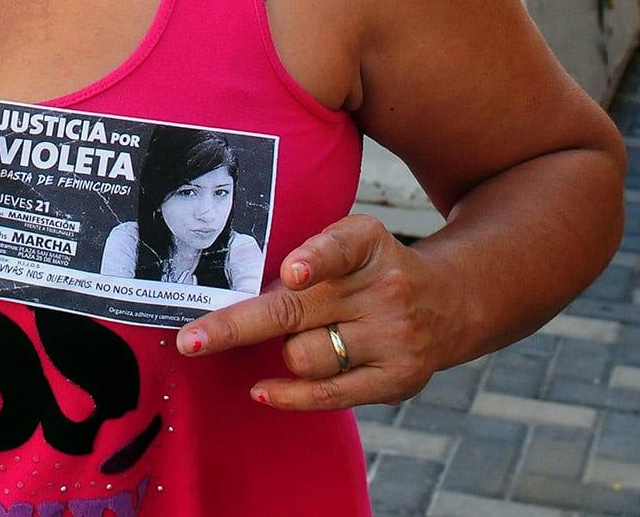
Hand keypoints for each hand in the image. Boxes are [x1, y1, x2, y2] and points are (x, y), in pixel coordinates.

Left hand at [173, 215, 448, 409]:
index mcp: (368, 243)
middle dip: (237, 327)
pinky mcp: (396, 380)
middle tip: (190, 340)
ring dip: (285, 351)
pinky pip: (328, 395)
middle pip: (294, 312)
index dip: (314, 259)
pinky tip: (261, 390)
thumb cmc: (373, 270)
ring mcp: (392, 337)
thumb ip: (305, 259)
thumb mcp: (350, 243)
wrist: (449, 301)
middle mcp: (384, 288)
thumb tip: (240, 297)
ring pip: (304, 356)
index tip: (292, 273)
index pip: (338, 248)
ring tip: (306, 336)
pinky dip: (288, 395)